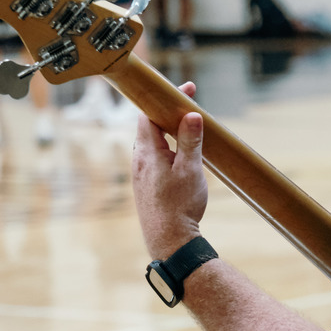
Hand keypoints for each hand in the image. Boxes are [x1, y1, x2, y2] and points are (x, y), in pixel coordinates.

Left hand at [132, 82, 208, 259]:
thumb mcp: (190, 170)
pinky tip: (181, 153)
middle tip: (189, 103)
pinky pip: (155, 156)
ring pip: (152, 143)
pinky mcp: (147, 185)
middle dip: (168, 112)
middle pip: (150, 126)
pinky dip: (167, 146)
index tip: (185, 89)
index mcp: (147, 152)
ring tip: (188, 125)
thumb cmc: (180, 205)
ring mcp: (141, 174)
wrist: (170, 241)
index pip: (150, 114)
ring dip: (168, 130)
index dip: (165, 99)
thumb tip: (191, 115)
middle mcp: (139, 160)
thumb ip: (190, 141)